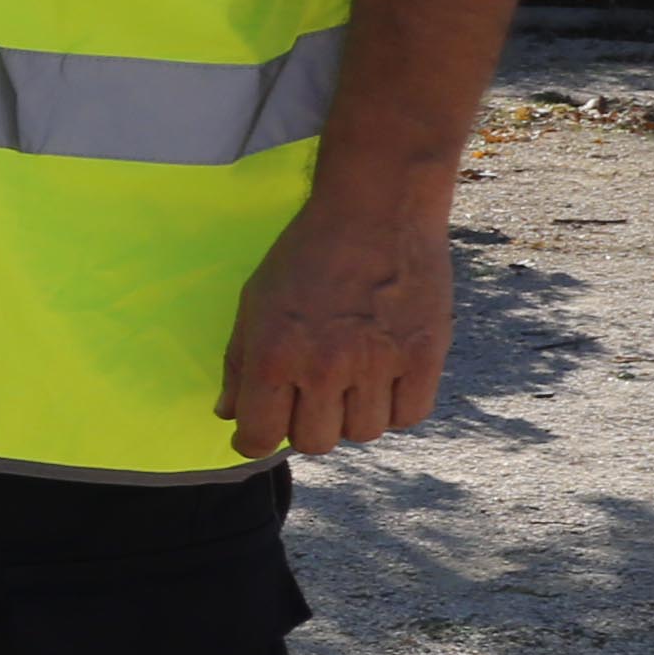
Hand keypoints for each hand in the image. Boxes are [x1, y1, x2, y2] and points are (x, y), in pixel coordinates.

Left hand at [219, 182, 455, 457]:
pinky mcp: (424, 355)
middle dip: (308, 426)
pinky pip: (409, 415)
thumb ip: (238, 363)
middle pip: (315, 443)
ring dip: (354, 416)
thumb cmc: (306, 254)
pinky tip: (387, 380)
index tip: (260, 433)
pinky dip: (397, 407)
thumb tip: (229, 415)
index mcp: (272, 356)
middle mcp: (323, 368)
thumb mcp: (255, 302)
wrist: (376, 210)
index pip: (259, 437)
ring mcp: (377, 364)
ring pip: (364, 433)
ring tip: (353, 381)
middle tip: (313, 398)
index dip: (254, 441)